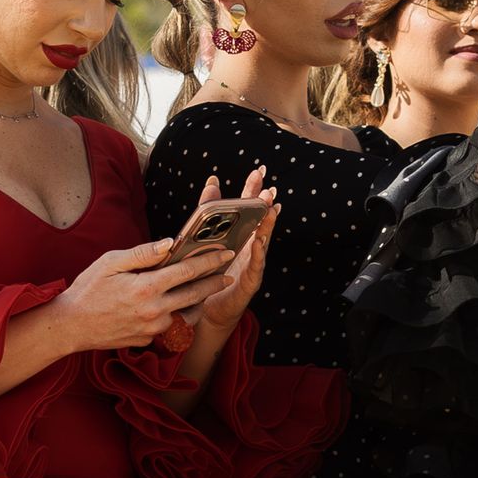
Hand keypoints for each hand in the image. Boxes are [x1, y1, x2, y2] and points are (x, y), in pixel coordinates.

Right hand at [57, 235, 236, 352]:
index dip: (210, 261)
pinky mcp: (148, 341)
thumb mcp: (110, 263)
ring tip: (205, 289)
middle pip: (195, 295)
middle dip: (214, 283)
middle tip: (228, 275)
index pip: (187, 271)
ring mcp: (152, 330)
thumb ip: (143, 253)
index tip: (226, 255)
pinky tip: (172, 305)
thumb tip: (170, 243)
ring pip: (184, 313)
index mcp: (146, 287)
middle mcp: (154, 311)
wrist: (71, 326)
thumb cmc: (88, 290)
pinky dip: (174, 315)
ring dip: (197, 302)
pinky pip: (168, 327)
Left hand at [180, 169, 279, 332]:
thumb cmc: (210, 272)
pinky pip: (256, 265)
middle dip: (265, 203)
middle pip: (260, 220)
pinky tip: (259, 241)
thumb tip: (213, 181)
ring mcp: (253, 262)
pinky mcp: (250, 280)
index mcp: (240, 234)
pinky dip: (258, 253)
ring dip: (267, 225)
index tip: (260, 170)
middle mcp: (250, 245)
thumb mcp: (207, 237)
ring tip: (270, 209)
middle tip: (269, 187)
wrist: (208, 307)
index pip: (248, 207)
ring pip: (263, 240)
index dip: (254, 188)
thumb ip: (210, 210)